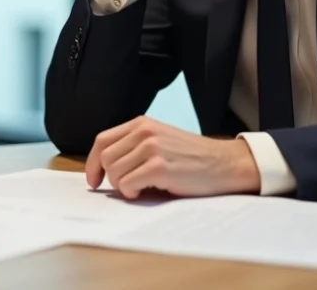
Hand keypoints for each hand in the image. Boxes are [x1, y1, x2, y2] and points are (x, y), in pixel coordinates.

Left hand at [86, 116, 260, 199]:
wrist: (225, 164)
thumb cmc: (192, 158)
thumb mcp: (160, 140)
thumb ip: (134, 145)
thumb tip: (104, 168)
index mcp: (141, 124)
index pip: (102, 141)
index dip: (92, 162)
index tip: (93, 180)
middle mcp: (144, 132)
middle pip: (105, 159)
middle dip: (111, 178)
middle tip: (129, 187)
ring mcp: (151, 148)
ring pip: (113, 172)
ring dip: (123, 186)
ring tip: (142, 187)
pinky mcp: (159, 167)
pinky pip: (127, 185)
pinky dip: (132, 193)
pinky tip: (147, 191)